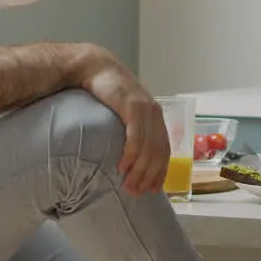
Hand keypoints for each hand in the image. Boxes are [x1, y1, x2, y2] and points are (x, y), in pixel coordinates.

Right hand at [77, 47, 169, 194]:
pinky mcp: (132, 108)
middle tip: (136, 193)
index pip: (164, 151)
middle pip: (158, 153)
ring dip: (139, 171)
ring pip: (148, 149)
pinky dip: (131, 155)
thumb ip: (131, 130)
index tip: (152, 190)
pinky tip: (123, 167)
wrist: (96, 67)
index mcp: (156, 117)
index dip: (160, 172)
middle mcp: (155, 114)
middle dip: (148, 176)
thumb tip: (129, 156)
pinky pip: (136, 137)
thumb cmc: (108, 92)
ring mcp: (146, 110)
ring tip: (128, 186)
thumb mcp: (124, 113)